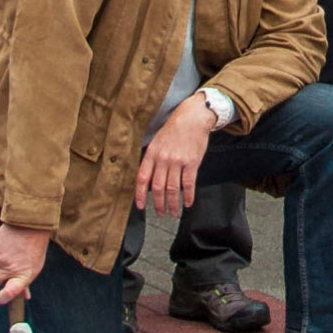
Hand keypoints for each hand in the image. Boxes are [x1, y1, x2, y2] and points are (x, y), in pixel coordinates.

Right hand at [0, 223, 50, 307]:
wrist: (31, 224)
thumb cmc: (34, 248)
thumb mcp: (34, 267)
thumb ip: (25, 282)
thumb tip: (25, 296)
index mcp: (23, 275)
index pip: (10, 291)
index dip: (4, 296)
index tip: (0, 299)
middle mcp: (10, 267)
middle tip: (5, 269)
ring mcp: (0, 257)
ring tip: (11, 251)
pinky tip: (7, 243)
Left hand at [132, 94, 214, 213]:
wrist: (192, 118)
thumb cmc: (174, 129)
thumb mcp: (157, 141)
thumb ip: (152, 159)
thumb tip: (148, 179)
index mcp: (152, 153)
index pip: (142, 178)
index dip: (140, 195)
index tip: (141, 206)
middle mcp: (163, 159)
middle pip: (158, 187)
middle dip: (158, 204)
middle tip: (160, 213)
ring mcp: (178, 161)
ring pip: (173, 189)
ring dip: (173, 204)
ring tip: (173, 212)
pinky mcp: (191, 162)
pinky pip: (188, 184)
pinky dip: (188, 196)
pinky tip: (187, 203)